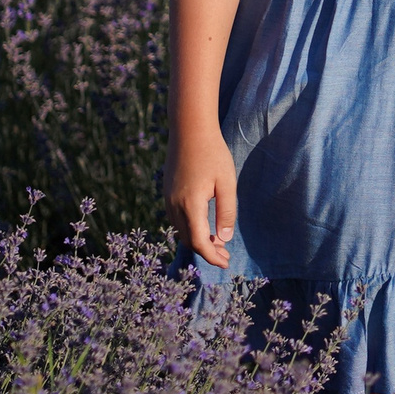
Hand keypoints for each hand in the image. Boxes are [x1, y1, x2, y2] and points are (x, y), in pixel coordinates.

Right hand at [165, 131, 238, 266]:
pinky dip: (190, 229)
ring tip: (218, 244)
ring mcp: (168, 200)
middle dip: (207, 251)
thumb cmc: (213, 154)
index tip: (226, 263)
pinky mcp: (167, 194)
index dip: (212, 256)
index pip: (199, 241)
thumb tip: (224, 238)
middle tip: (226, 255)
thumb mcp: (227, 183)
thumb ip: (227, 212)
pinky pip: (177, 220)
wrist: (189, 130)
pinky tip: (205, 227)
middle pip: (188, 239)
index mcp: (190, 205)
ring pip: (181, 231)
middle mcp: (174, 206)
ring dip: (198, 240)